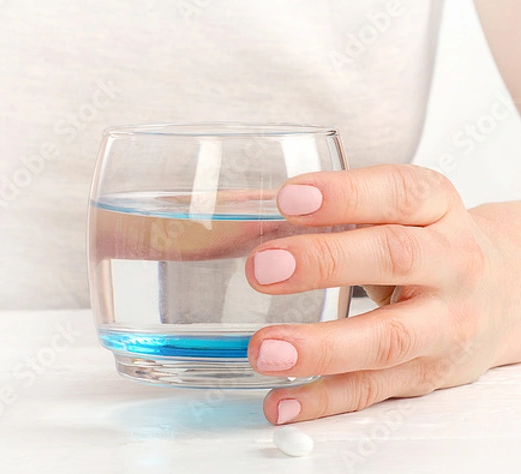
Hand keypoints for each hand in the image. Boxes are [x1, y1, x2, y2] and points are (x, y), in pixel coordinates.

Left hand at [245, 164, 520, 424]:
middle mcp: (449, 264)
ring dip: (320, 347)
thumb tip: (238, 213)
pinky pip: (373, 390)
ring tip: (264, 350)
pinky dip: (322, 399)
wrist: (502, 295)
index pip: (398, 193)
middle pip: (393, 258)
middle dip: (324, 263)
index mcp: (438, 210)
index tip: (288, 198)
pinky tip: (281, 401)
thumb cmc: (431, 244)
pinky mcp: (425, 374)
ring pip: (386, 339)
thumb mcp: (402, 211)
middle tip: (262, 269)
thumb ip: (338, 210)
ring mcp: (442, 325)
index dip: (345, 195)